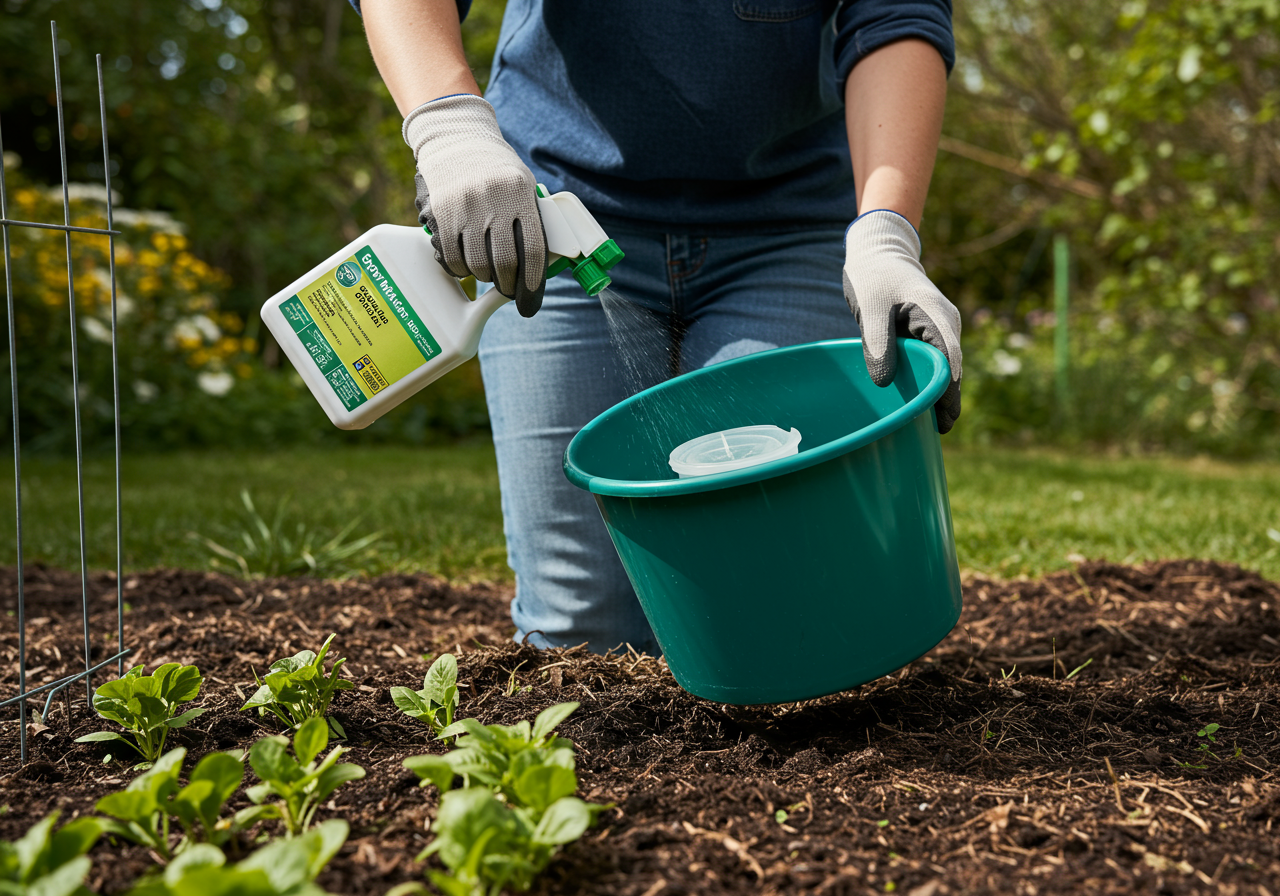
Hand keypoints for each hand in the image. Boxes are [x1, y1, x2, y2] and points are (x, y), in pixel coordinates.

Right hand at [403, 94, 545, 316]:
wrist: (456, 138)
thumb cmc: (496, 170)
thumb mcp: (523, 184)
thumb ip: (532, 219)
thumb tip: (542, 267)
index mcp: (521, 193)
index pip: (534, 249)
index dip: (533, 283)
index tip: (529, 301)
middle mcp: (494, 200)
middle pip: (505, 262)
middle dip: (509, 286)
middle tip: (509, 291)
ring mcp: (465, 207)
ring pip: (478, 264)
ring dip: (485, 277)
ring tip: (489, 274)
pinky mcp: (441, 214)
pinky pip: (452, 257)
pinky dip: (461, 270)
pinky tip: (467, 266)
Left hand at [842, 209, 961, 432]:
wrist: (879, 251)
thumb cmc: (874, 277)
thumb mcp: (871, 307)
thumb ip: (877, 342)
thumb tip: (886, 382)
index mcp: (936, 316)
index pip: (948, 362)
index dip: (947, 393)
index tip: (944, 420)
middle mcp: (945, 324)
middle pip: (950, 368)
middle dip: (946, 399)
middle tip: (938, 432)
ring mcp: (938, 327)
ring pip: (943, 366)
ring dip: (938, 392)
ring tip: (931, 425)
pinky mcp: (926, 331)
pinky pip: (933, 360)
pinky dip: (929, 379)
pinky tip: (921, 400)